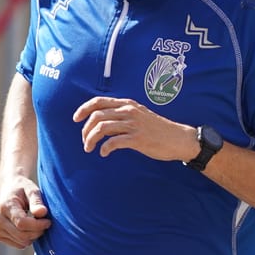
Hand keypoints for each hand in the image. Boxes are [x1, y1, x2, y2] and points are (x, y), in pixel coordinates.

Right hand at [0, 175, 50, 248]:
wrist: (9, 190)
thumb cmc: (22, 189)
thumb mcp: (31, 190)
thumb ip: (36, 201)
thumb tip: (42, 212)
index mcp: (5, 206)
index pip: (21, 223)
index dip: (38, 225)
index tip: (48, 221)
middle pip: (22, 235)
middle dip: (37, 232)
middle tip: (45, 223)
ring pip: (21, 242)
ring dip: (34, 236)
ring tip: (37, 224)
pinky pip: (19, 245)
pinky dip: (28, 239)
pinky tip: (29, 229)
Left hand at [73, 96, 199, 161]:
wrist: (178, 138)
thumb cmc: (157, 129)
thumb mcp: (138, 116)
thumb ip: (121, 117)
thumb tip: (101, 124)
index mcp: (127, 104)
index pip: (98, 101)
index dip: (83, 109)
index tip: (75, 119)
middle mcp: (129, 111)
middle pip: (97, 116)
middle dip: (86, 130)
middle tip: (85, 142)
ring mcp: (134, 125)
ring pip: (102, 128)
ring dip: (91, 139)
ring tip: (89, 148)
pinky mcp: (138, 139)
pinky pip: (114, 142)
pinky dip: (105, 148)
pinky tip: (104, 153)